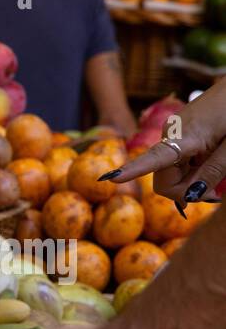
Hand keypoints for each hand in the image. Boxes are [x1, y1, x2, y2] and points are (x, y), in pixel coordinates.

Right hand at [107, 79, 225, 204]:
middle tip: (214, 194)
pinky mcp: (177, 132)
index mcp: (184, 135)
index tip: (112, 178)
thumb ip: (213, 171)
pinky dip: (190, 169)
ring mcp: (172, 132)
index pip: (154, 159)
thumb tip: (192, 195)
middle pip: (163, 177)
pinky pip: (176, 160)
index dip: (132, 171)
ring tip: (217, 175)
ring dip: (189, 180)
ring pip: (170, 171)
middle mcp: (170, 134)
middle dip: (184, 190)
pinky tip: (209, 163)